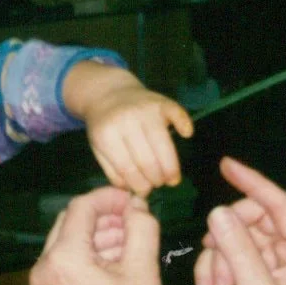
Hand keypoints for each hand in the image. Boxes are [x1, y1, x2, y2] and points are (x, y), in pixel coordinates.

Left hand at [30, 186, 168, 284]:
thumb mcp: (144, 270)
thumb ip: (141, 227)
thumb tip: (138, 206)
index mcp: (62, 258)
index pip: (81, 207)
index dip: (109, 197)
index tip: (134, 200)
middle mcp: (42, 271)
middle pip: (70, 225)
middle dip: (103, 218)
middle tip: (134, 221)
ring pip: (67, 247)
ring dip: (97, 239)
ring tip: (130, 244)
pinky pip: (64, 269)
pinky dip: (88, 260)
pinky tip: (115, 267)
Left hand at [63, 62, 193, 195]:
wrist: (107, 92)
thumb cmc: (104, 126)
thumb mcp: (99, 148)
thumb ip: (113, 171)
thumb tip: (134, 190)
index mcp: (107, 135)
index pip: (128, 168)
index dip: (140, 185)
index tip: (146, 191)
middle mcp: (127, 121)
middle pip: (148, 159)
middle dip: (156, 179)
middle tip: (160, 184)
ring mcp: (145, 110)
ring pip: (164, 144)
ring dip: (171, 167)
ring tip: (172, 178)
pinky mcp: (162, 101)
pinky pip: (178, 114)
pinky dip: (184, 125)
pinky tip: (186, 135)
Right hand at [193, 158, 285, 284]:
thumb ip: (237, 251)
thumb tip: (218, 213)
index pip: (279, 204)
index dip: (253, 183)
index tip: (226, 165)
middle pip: (250, 219)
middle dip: (226, 237)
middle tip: (214, 257)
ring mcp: (265, 265)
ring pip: (230, 237)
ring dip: (215, 259)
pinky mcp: (244, 277)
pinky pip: (220, 256)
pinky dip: (210, 271)